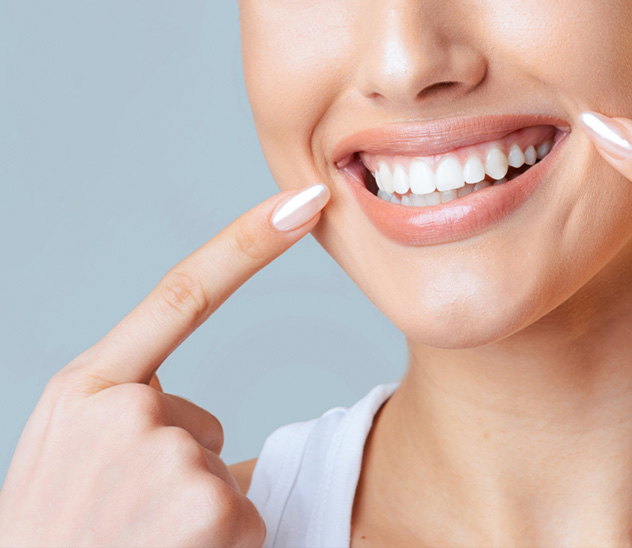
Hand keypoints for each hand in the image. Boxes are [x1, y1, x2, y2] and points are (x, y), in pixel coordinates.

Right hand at [0, 184, 329, 546]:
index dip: (247, 245)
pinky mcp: (208, 504)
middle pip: (198, 423)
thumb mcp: (62, 453)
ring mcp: (167, 454)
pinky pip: (241, 516)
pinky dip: (218, 545)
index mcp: (85, 387)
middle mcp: (124, 409)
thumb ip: (122, 410)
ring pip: (215, 474)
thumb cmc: (52, 533)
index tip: (301, 203)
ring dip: (190, 515)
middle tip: (117, 521)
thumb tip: (195, 426)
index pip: (180, 295)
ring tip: (133, 543)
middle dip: (174, 474)